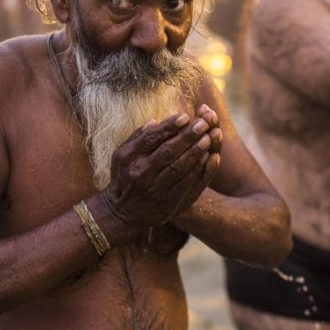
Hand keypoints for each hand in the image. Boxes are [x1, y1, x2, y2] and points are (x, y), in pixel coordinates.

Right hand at [96, 111, 218, 230]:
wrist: (121, 213)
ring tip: (209, 137)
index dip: (169, 126)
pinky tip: (208, 158)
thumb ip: (137, 138)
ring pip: (179, 167)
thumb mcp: (121, 156)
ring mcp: (154, 189)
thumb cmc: (124, 178)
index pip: (152, 138)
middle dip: (187, 136)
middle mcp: (141, 173)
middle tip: (203, 123)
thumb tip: (154, 121)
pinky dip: (198, 170)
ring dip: (196, 151)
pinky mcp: (167, 203)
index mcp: (129, 157)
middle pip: (168, 151)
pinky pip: (185, 184)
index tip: (185, 116)